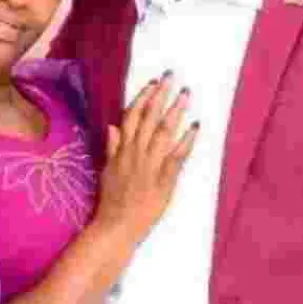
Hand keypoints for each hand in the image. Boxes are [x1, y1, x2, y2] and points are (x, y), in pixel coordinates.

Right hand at [93, 72, 197, 242]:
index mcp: (122, 150)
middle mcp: (136, 152)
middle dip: (161, 96)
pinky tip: (195, 126)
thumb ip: (112, 147)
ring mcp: (151, 165)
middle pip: (149, 118)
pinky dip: (186, 140)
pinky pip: (177, 155)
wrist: (117, 226)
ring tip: (185, 94)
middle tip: (172, 77)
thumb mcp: (107, 170)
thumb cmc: (111, 200)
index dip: (143, 98)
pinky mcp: (164, 178)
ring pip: (163, 132)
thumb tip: (112, 126)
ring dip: (175, 111)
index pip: (132, 117)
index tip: (153, 82)